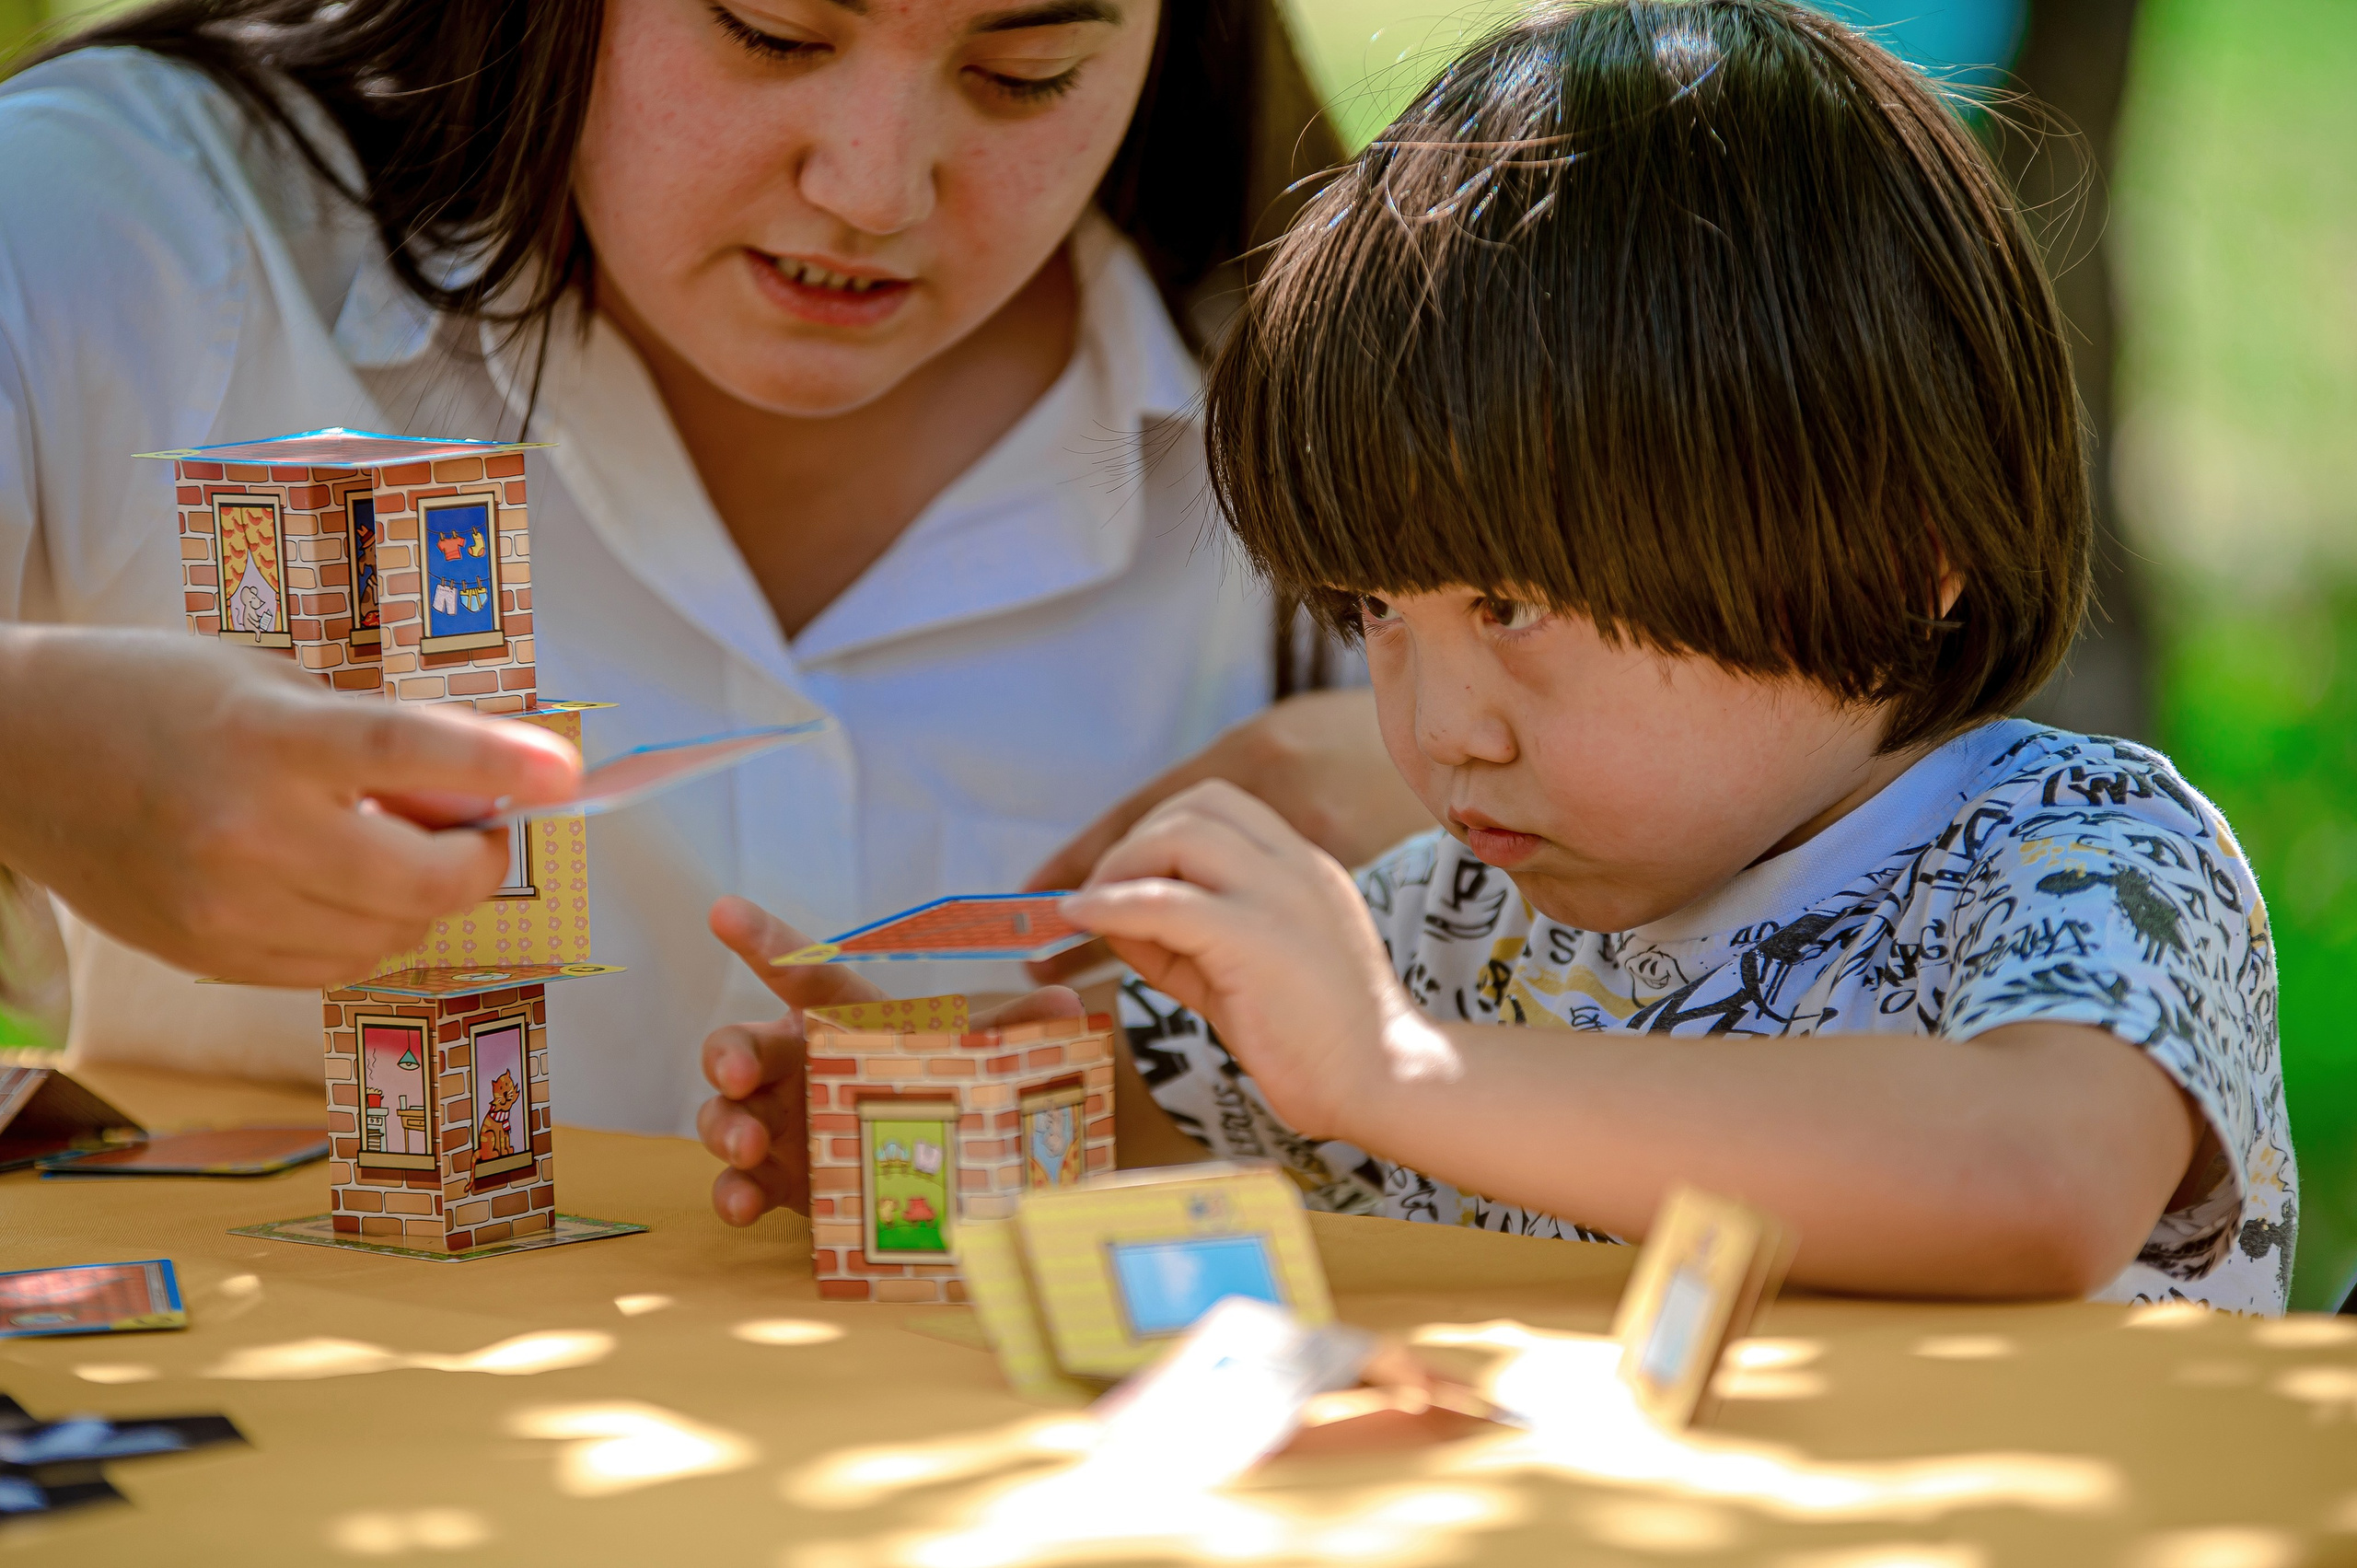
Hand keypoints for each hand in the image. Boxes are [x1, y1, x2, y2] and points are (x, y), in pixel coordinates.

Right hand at [0, 627, 579, 985]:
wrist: (16, 754)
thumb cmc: (155, 695)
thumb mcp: (272, 683)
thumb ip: (374, 741)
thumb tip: (478, 795)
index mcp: (265, 738)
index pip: (404, 751)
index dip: (497, 767)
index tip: (563, 773)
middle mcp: (246, 831)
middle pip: (419, 879)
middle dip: (479, 859)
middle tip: (486, 830)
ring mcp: (225, 906)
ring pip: (390, 935)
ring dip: (427, 898)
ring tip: (400, 848)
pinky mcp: (208, 955)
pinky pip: (335, 965)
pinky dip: (371, 931)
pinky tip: (348, 886)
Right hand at [697, 895, 1085, 1225]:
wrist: (933, 1178)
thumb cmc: (934, 1097)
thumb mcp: (971, 1066)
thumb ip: (1009, 1035)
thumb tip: (1063, 1005)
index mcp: (839, 1025)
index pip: (802, 976)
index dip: (765, 941)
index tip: (724, 910)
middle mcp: (796, 1069)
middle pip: (741, 1045)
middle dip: (728, 1054)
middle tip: (739, 1074)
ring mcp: (779, 1126)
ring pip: (725, 1112)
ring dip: (725, 1126)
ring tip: (748, 1146)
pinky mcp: (778, 1181)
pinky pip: (737, 1183)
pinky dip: (732, 1193)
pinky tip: (743, 1203)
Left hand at [1061, 779, 1432, 1140]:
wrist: (1382, 1080)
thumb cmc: (1312, 1036)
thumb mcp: (1239, 969)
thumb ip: (1180, 939)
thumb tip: (1105, 916)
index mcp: (1301, 866)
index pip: (1221, 805)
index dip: (1160, 828)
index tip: (1125, 875)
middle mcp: (1295, 866)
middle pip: (1197, 806)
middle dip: (1136, 840)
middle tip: (1101, 893)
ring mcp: (1280, 896)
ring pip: (1180, 836)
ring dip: (1121, 866)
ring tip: (1091, 909)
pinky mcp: (1256, 939)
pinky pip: (1165, 903)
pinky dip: (1112, 904)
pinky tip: (1081, 919)